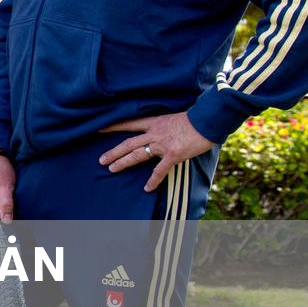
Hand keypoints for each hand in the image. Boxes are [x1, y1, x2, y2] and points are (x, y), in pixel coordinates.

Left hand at [99, 112, 214, 192]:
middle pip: (128, 143)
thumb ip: (161, 126)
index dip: (114, 126)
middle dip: (114, 152)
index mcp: (154, 122)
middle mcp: (155, 133)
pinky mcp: (173, 154)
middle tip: (101, 160)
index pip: (129, 124)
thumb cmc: (194, 119)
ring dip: (123, 162)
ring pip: (137, 154)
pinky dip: (153, 180)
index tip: (99, 129)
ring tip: (111, 169)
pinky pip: (159, 170)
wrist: (207, 121)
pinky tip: (147, 188)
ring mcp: (162, 144)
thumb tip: (156, 132)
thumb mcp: (172, 118)